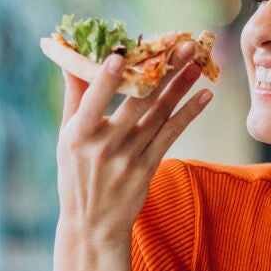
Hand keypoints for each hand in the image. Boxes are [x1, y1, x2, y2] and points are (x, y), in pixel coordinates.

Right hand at [56, 41, 211, 247]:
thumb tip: (70, 58)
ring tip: (197, 64)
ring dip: (181, 88)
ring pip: (159, 116)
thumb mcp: (66, 138)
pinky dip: (189, 114)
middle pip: (137, 103)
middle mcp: (104, 146)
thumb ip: (74, 97)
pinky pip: (172, 135)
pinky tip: (204, 95)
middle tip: (181, 45)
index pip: (93, 102)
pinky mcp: (148, 168)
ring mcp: (129, 159)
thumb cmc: (76, 174)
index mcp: (78, 135)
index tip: (121, 55)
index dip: (107, 79)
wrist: (93, 224)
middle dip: (161, 71)